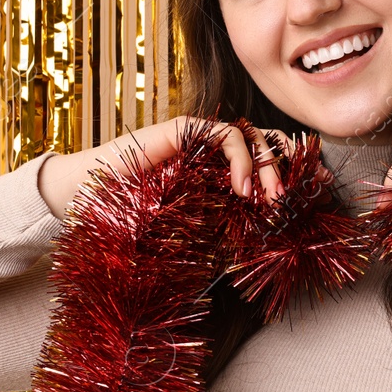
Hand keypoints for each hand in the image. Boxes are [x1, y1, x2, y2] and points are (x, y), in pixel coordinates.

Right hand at [40, 117, 325, 217]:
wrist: (82, 197)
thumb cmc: (128, 219)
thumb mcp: (183, 234)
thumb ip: (214, 238)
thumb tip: (248, 261)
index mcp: (216, 175)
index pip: (263, 165)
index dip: (289, 175)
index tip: (309, 198)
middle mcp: (212, 154)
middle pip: (265, 145)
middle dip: (287, 168)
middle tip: (292, 199)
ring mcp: (199, 140)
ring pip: (252, 136)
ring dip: (268, 164)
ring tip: (271, 196)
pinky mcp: (183, 130)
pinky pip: (225, 134)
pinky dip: (240, 157)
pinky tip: (241, 188)